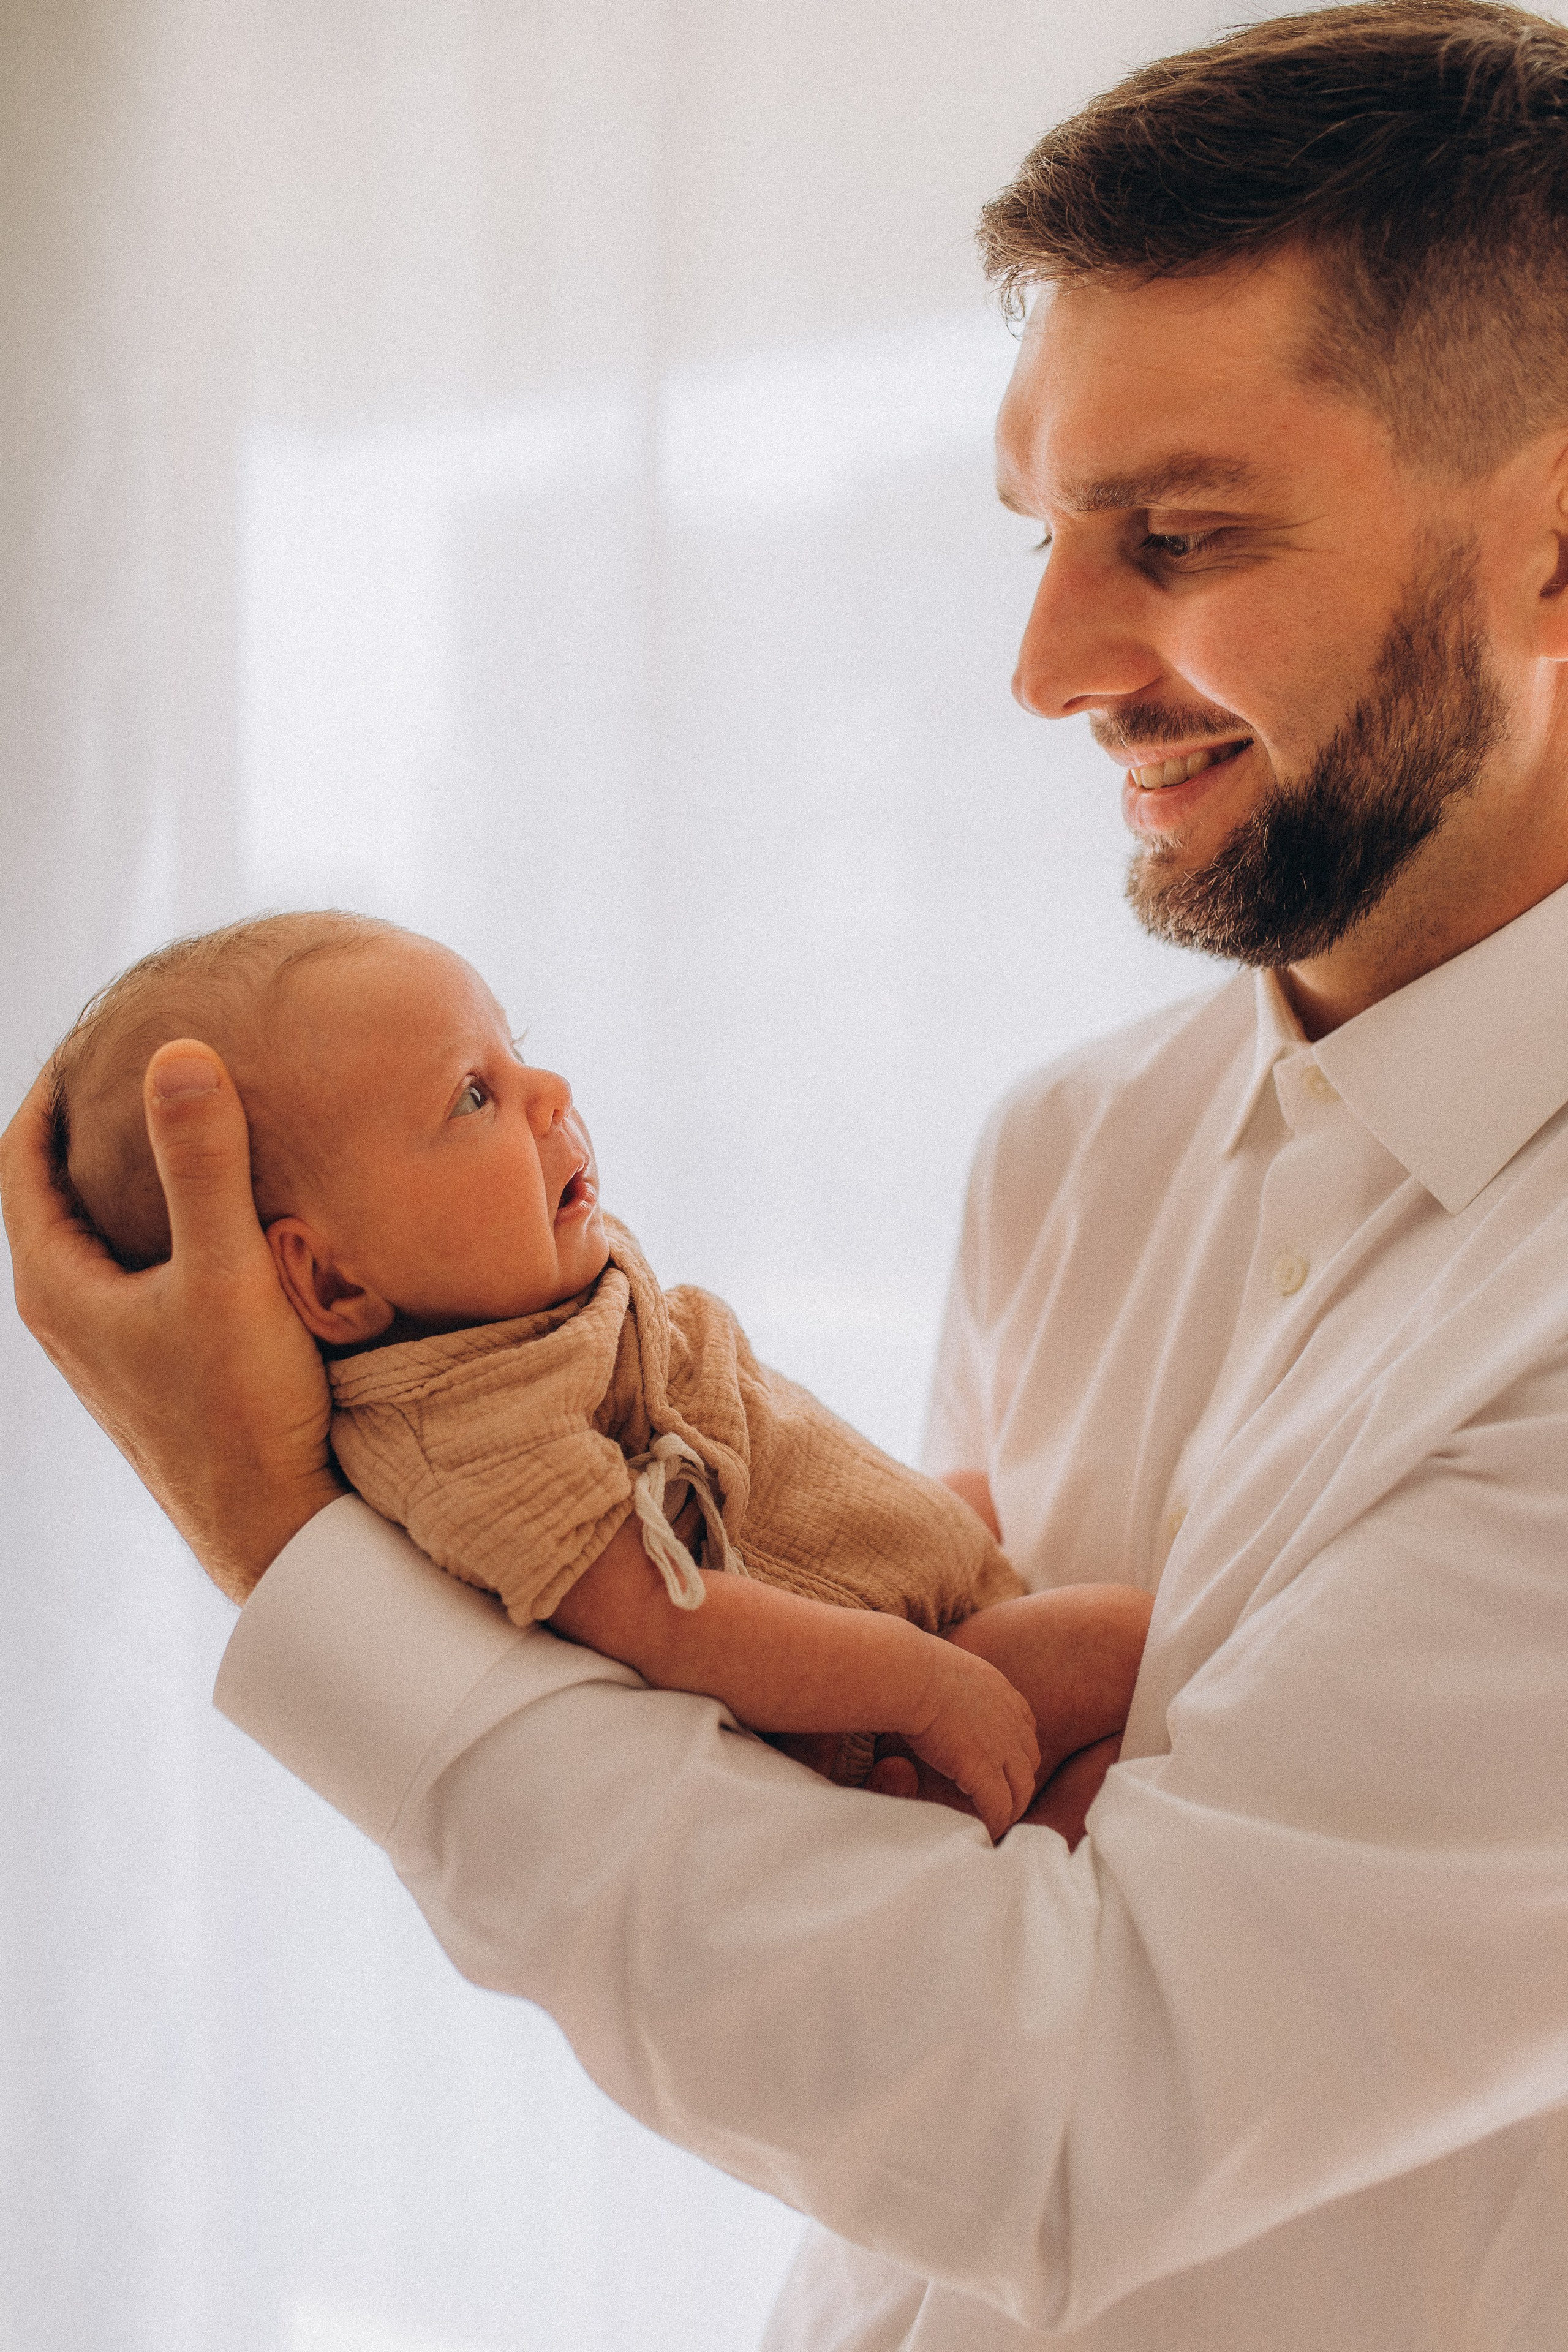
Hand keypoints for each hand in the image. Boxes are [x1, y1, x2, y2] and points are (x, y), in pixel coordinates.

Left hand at [1, 1042, 344, 1600]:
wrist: (276, 1530)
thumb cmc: (241, 1412)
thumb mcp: (225, 1275)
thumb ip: (202, 1164)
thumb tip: (179, 1052)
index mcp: (56, 1288)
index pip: (19, 1159)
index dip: (51, 1089)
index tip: (100, 1030)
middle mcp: (70, 1317)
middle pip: (56, 1191)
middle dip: (94, 1123)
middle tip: (149, 1057)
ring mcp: (113, 1347)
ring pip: (103, 1234)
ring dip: (133, 1176)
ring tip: (190, 1116)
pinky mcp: (158, 1367)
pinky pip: (145, 1270)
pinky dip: (169, 1222)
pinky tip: (231, 1209)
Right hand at [900, 1639, 1039, 1840]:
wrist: (911, 1675)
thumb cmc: (910, 1666)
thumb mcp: (942, 1666)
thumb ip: (946, 1682)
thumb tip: (922, 1684)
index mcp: (999, 1691)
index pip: (1023, 1725)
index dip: (1015, 1747)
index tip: (1002, 1763)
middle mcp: (1010, 1719)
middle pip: (1028, 1759)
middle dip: (1018, 1780)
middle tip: (1001, 1797)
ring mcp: (1002, 1746)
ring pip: (1021, 1789)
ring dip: (1011, 1807)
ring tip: (996, 1822)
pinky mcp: (984, 1770)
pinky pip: (1000, 1807)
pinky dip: (996, 1822)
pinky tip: (986, 1831)